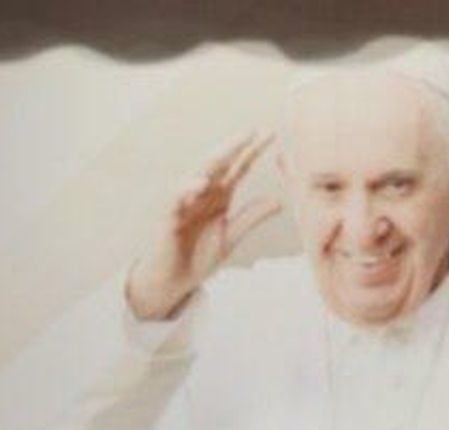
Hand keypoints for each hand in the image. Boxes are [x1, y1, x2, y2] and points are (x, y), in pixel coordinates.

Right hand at [126, 130, 281, 320]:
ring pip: (198, 174)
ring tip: (234, 145)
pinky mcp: (169, 218)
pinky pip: (177, 199)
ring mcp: (184, 202)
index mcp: (219, 195)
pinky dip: (188, 188)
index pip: (238, 167)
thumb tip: (279, 201)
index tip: (271, 134)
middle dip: (236, 146)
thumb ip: (252, 217)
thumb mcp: (232, 235)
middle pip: (220, 164)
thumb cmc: (199, 255)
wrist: (176, 279)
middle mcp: (201, 192)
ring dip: (216, 159)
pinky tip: (202, 182)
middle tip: (255, 130)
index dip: (253, 151)